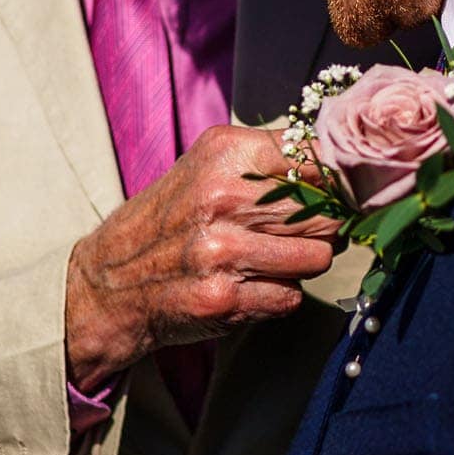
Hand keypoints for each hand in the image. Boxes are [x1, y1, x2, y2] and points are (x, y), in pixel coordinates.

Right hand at [64, 126, 338, 392]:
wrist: (109, 283)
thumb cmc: (169, 220)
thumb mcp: (207, 168)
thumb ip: (270, 161)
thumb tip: (345, 169)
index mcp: (224, 155)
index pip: (318, 157)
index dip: (340, 179)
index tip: (342, 190)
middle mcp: (223, 199)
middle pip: (327, 211)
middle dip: (326, 225)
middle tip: (306, 230)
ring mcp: (224, 252)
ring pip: (319, 256)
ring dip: (306, 262)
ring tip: (275, 258)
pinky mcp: (225, 299)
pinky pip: (293, 296)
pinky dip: (280, 294)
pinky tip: (251, 285)